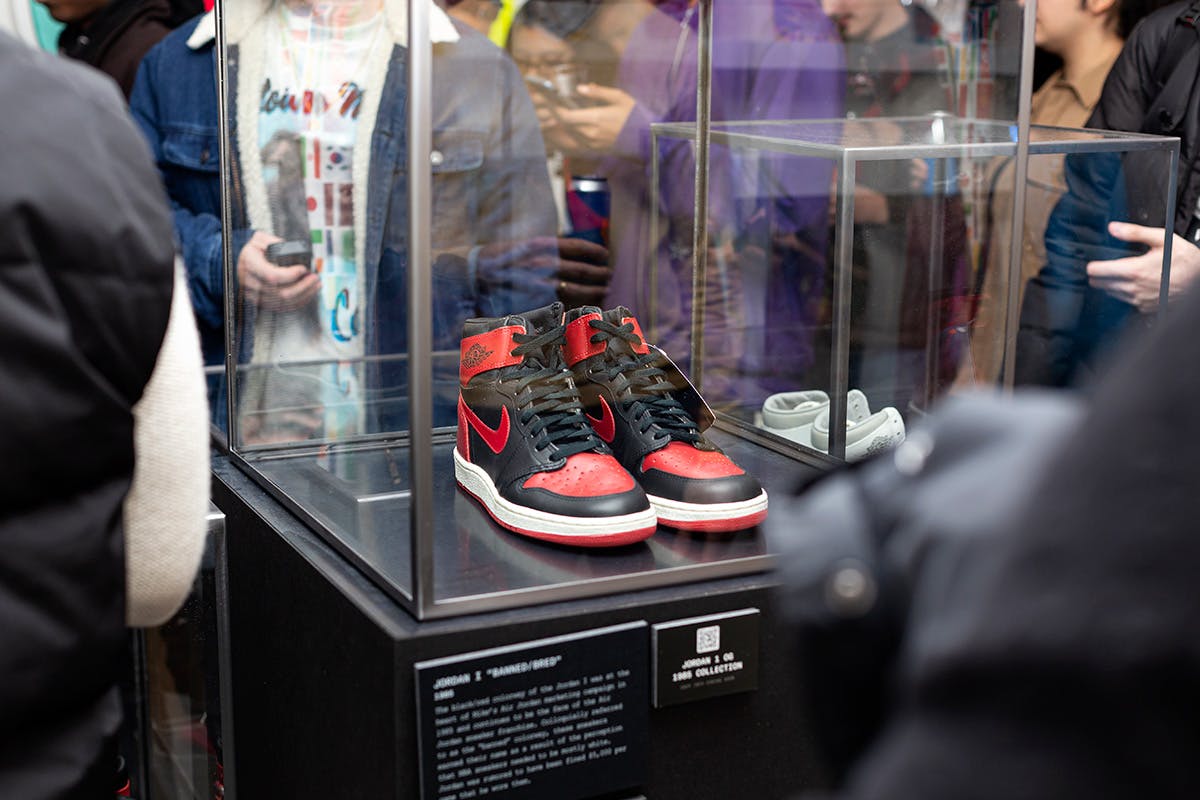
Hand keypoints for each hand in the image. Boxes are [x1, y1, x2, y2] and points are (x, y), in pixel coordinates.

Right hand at [237, 231, 319, 310]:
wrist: (241, 263)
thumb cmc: (254, 251)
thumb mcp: (260, 239)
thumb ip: (274, 242)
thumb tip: (292, 249)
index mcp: (250, 265)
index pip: (273, 276)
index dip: (291, 275)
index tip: (304, 268)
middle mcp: (251, 283)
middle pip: (282, 292)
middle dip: (304, 286)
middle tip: (316, 277)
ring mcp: (256, 296)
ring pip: (285, 302)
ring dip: (305, 294)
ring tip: (317, 284)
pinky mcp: (263, 304)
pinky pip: (284, 307)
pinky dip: (300, 301)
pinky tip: (309, 293)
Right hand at [471, 237, 610, 307]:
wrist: (473, 276)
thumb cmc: (497, 259)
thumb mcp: (521, 245)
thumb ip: (545, 248)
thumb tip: (568, 252)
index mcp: (541, 245)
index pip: (577, 246)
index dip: (595, 251)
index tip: (605, 254)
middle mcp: (544, 263)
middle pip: (582, 269)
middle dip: (599, 273)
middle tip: (609, 275)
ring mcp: (541, 284)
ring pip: (577, 289)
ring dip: (595, 290)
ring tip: (604, 290)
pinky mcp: (536, 301)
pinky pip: (564, 304)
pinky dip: (578, 304)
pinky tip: (587, 304)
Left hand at [537, 84, 635, 155]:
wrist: (648, 139)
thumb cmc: (636, 115)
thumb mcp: (619, 97)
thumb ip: (598, 92)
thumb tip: (580, 88)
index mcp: (596, 119)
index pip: (566, 116)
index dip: (554, 109)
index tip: (548, 101)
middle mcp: (591, 134)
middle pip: (565, 126)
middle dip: (555, 116)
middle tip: (549, 105)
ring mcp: (593, 143)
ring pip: (570, 134)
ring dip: (563, 125)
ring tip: (558, 113)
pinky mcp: (597, 149)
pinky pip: (578, 141)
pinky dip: (571, 133)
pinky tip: (572, 125)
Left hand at [1086, 222, 1199, 312]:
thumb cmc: (1186, 260)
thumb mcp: (1162, 239)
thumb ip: (1134, 232)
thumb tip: (1114, 228)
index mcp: (1134, 271)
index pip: (1096, 272)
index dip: (1093, 265)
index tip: (1095, 262)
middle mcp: (1133, 288)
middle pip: (1099, 284)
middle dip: (1099, 274)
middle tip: (1106, 266)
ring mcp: (1138, 300)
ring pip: (1110, 293)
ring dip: (1111, 284)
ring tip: (1122, 273)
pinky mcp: (1144, 308)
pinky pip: (1125, 302)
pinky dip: (1124, 293)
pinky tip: (1134, 283)